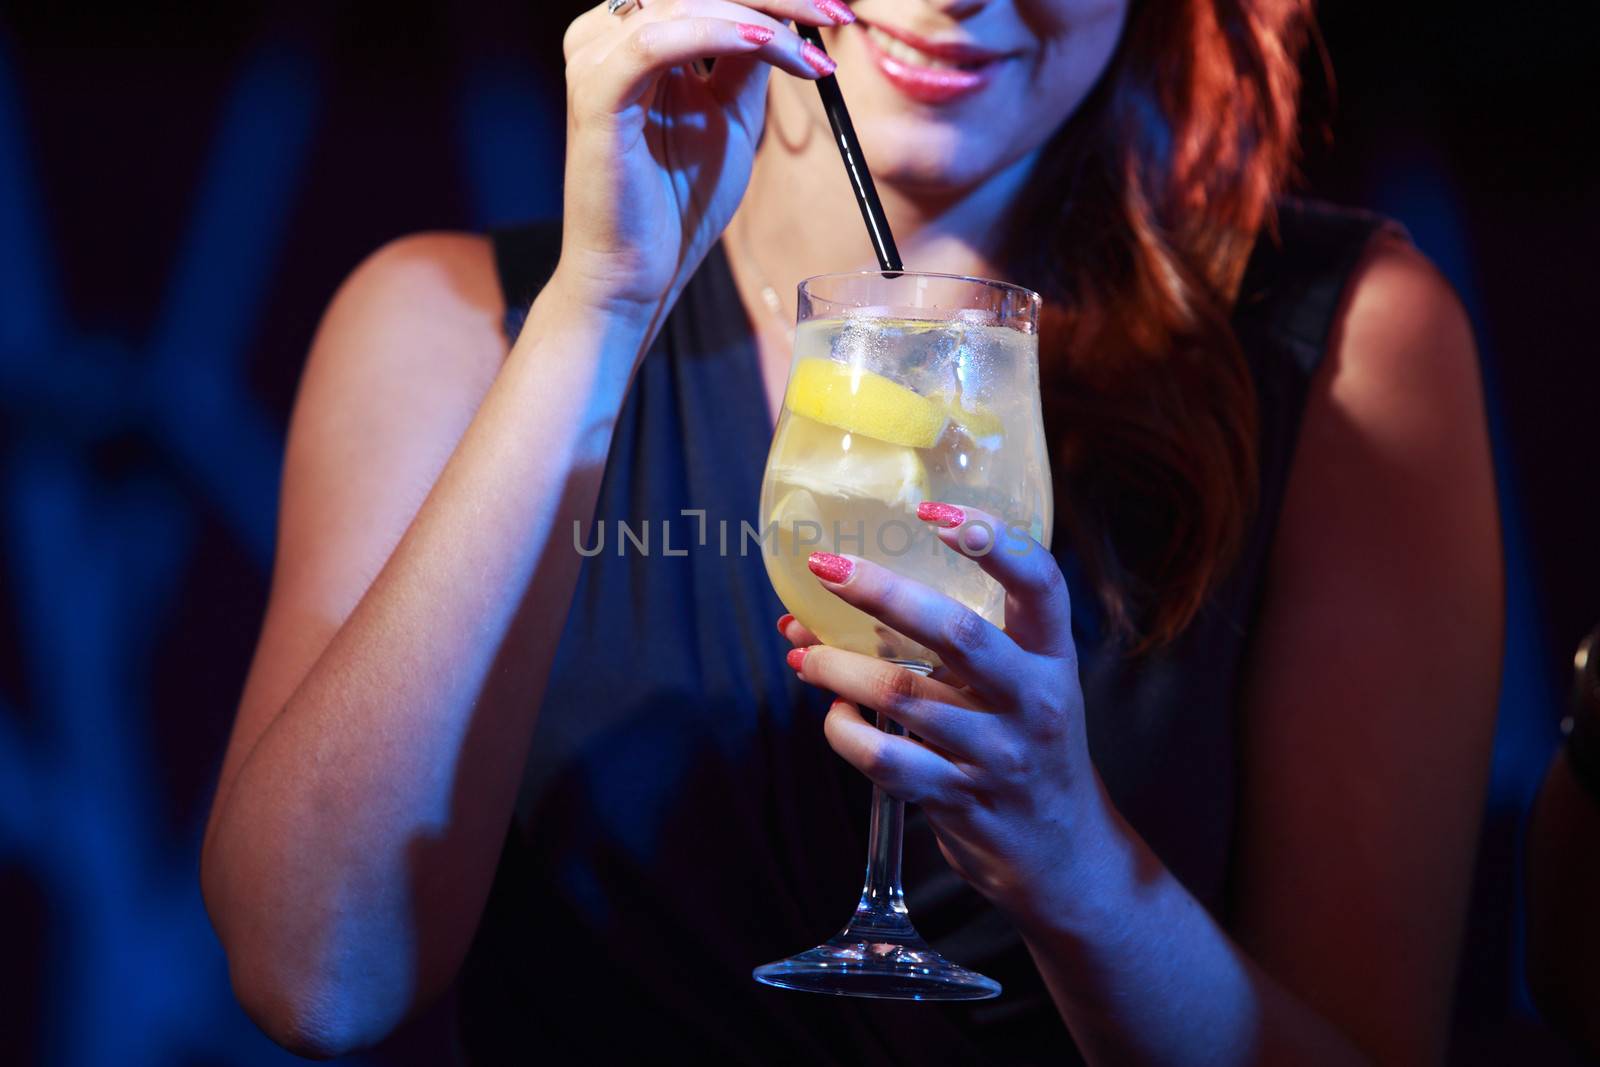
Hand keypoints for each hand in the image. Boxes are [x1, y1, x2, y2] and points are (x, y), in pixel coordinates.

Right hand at [555, 0, 850, 320]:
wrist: (637, 275)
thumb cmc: (678, 202)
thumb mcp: (731, 115)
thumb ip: (749, 58)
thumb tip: (787, 13)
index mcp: (637, 34)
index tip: (836, 10)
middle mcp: (608, 34)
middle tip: (835, 14)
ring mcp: (596, 60)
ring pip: (684, 1)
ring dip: (759, 17)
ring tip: (810, 58)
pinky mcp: (595, 93)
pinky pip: (656, 42)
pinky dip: (713, 33)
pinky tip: (759, 43)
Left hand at [780, 503, 1108, 921]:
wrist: (1061, 854)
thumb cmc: (1025, 746)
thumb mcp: (1023, 685)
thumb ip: (957, 642)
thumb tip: (841, 590)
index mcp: (1053, 658)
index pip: (1041, 584)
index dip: (994, 541)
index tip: (936, 511)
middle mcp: (1033, 700)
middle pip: (958, 632)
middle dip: (882, 594)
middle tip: (827, 568)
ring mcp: (998, 753)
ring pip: (903, 696)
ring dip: (838, 668)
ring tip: (804, 652)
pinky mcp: (961, 798)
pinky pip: (886, 760)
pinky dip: (844, 734)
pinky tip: (834, 719)